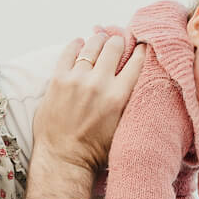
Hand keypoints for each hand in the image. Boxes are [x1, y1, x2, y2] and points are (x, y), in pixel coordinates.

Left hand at [27, 30, 146, 192]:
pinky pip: (68, 51)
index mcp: (119, 96)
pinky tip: (80, 43)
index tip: (140, 45)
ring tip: (100, 39)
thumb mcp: (122, 126)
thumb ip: (129, 102)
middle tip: (118, 42)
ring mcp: (77, 79)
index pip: (136, 61)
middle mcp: (99, 83)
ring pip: (92, 45)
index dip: (140, 50)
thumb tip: (135, 80)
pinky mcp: (58, 79)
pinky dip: (76, 44)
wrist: (64, 159)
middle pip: (114, 47)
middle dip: (118, 42)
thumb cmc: (94, 150)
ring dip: (99, 40)